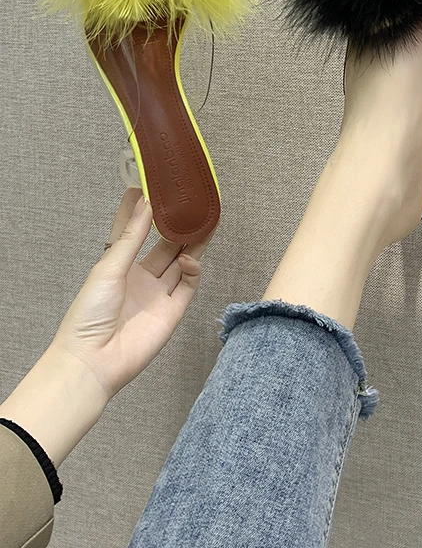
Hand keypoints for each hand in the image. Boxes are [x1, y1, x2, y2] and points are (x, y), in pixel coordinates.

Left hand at [52, 187, 212, 398]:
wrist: (95, 359)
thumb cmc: (90, 313)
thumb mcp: (108, 267)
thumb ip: (131, 237)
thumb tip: (145, 203)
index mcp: (119, 266)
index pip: (133, 232)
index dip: (141, 212)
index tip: (149, 188)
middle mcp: (140, 277)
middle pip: (165, 246)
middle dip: (178, 227)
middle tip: (192, 206)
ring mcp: (158, 294)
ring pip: (181, 263)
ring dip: (193, 244)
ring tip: (205, 223)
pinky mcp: (173, 311)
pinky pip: (188, 285)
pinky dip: (193, 270)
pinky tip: (190, 260)